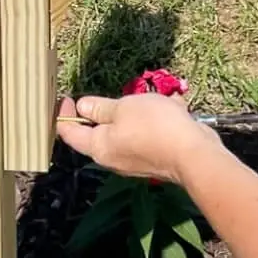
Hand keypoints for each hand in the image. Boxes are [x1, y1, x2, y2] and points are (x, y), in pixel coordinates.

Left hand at [55, 92, 219, 184]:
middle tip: (109, 95)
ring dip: (136, 112)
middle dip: (103, 112)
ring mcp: (134, 161)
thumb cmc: (153, 126)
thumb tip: (81, 108)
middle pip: (98, 133)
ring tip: (150, 98)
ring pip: (126, 131)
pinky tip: (171, 108)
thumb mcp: (123, 107)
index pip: (69, 133)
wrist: (194, 154)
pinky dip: (156, 120)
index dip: (63, 114)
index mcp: (99, 148)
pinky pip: (148, 135)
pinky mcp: (154, 159)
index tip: (66, 97)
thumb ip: (100, 108)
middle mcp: (113, 159)